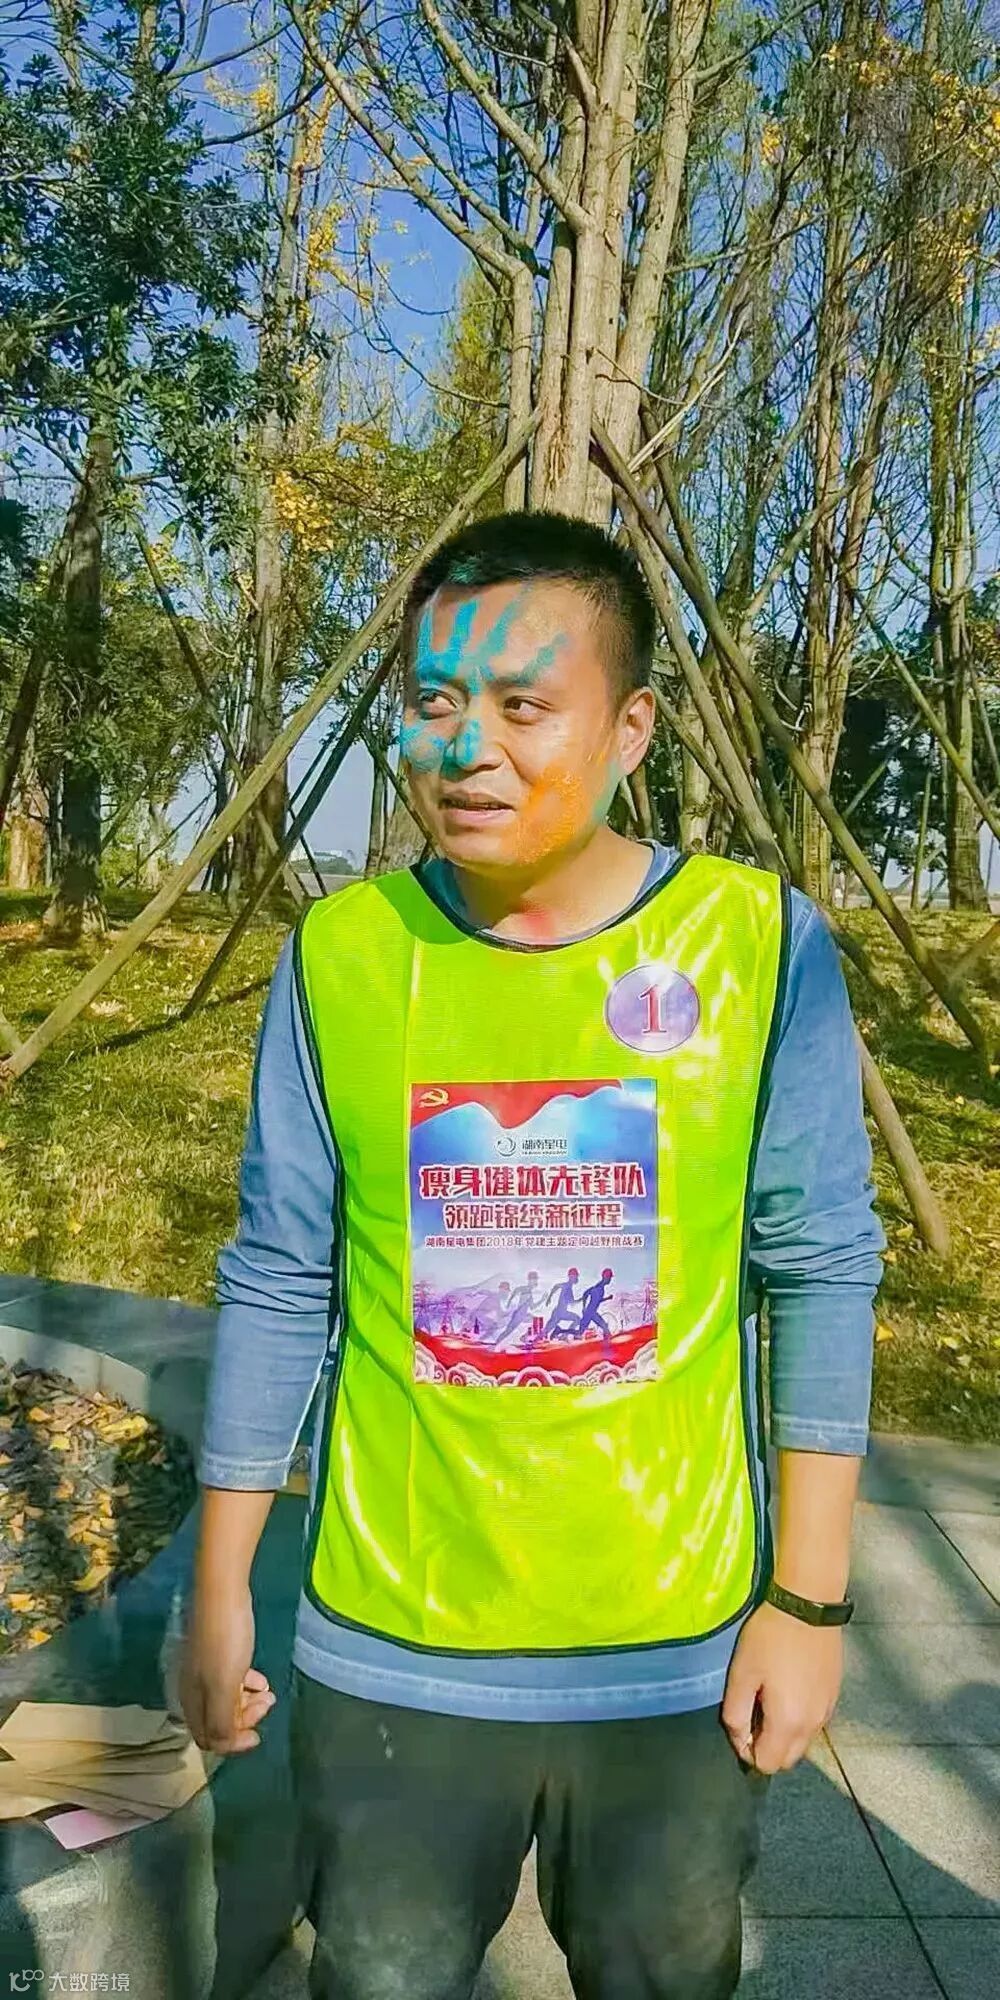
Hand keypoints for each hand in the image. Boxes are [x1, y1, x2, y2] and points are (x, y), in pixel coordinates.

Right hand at [179, 1584, 276, 1754]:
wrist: (222, 1593)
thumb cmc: (225, 1642)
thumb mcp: (224, 1687)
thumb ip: (222, 1722)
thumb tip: (223, 1748)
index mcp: (192, 1701)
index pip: (208, 1739)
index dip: (233, 1743)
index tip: (258, 1734)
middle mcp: (194, 1689)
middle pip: (218, 1721)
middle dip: (244, 1720)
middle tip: (266, 1704)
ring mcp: (204, 1670)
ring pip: (226, 1701)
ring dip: (249, 1703)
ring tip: (268, 1692)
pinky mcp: (217, 1653)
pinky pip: (231, 1681)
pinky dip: (247, 1685)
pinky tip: (260, 1677)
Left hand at [721, 1601, 843, 1773]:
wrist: (808, 1604)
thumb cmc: (769, 1638)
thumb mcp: (742, 1674)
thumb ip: (736, 1714)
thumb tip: (740, 1740)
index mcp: (789, 1723)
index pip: (767, 1765)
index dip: (747, 1750)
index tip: (741, 1722)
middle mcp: (813, 1725)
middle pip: (787, 1759)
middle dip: (767, 1747)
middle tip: (754, 1711)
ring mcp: (828, 1710)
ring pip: (802, 1742)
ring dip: (784, 1733)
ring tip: (770, 1697)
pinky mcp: (834, 1695)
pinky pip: (814, 1722)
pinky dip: (799, 1718)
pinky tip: (789, 1687)